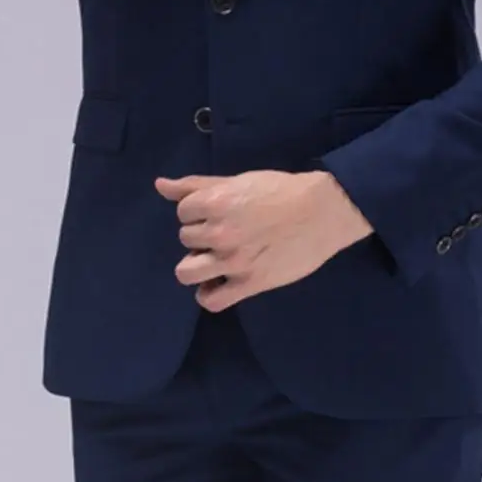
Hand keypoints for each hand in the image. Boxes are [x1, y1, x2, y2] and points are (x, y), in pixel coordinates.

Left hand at [155, 169, 372, 311]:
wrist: (322, 211)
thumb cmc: (280, 191)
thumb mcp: (237, 180)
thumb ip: (195, 184)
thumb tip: (159, 185)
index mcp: (215, 202)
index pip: (182, 212)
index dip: (199, 211)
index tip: (217, 211)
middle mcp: (219, 233)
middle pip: (185, 239)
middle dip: (201, 235)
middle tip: (225, 231)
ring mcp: (232, 261)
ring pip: (186, 272)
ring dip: (198, 263)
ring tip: (216, 259)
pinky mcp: (249, 284)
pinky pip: (211, 300)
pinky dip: (209, 294)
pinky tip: (219, 282)